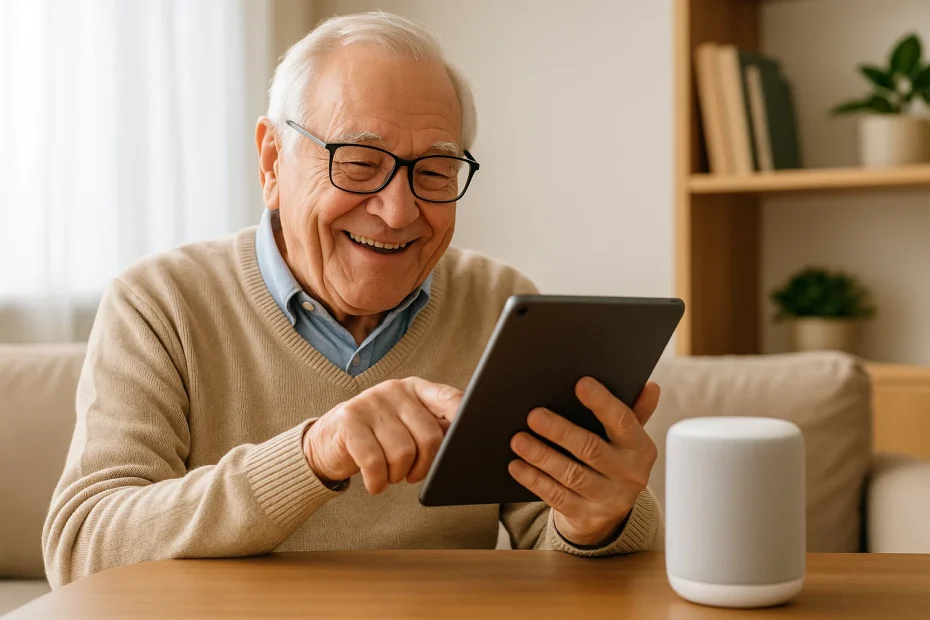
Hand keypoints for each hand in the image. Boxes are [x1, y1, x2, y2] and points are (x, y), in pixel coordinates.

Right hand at [303, 377, 462, 493]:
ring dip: (397, 475)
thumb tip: (463, 443)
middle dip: (424, 467)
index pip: (450, 399)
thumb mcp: (407, 428)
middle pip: (430, 437)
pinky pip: (374, 461)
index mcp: (416, 389)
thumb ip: (434, 429)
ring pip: (402, 453)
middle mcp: (395, 389)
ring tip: (389, 473)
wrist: (328, 443)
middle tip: (411, 474)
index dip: (464, 420)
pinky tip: (375, 484)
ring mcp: (370, 402)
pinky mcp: (349, 420)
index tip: (468, 442)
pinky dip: (377, 481)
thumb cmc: (377, 439)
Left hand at [508, 377, 659, 546]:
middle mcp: (630, 475)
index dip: (603, 402)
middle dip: (561, 431)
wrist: (608, 513)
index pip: (623, 421)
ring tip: (519, 440)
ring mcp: (609, 500)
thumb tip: (650, 387)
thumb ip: (634, 411)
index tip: (581, 383)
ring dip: (542, 456)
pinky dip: (535, 480)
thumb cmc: (613, 461)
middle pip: (592, 449)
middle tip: (534, 415)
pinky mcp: (587, 517)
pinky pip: (557, 497)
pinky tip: (517, 465)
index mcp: (640, 448)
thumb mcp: (626, 438)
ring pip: (572, 475)